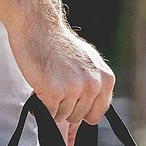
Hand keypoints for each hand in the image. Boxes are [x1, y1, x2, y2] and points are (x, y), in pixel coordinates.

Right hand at [7, 13, 114, 145]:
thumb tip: (88, 117)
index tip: (70, 99)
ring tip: (48, 82)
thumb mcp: (88, 63)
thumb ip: (94, 86)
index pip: (96, 114)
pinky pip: (48, 113)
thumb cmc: (59, 45)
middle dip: (64, 106)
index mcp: (106, 79)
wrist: (39, 27)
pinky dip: (41, 104)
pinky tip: (40, 85)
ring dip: (52, 105)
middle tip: (56, 83)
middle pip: (77, 117)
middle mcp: (94, 85)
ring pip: (62, 117)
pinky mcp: (55, 91)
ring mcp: (75, 88)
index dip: (80, 110)